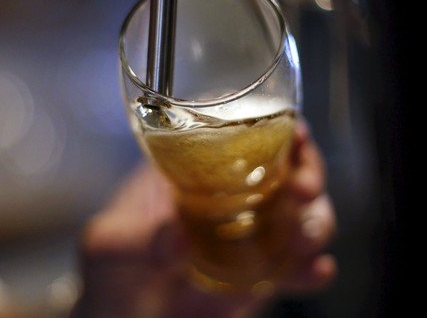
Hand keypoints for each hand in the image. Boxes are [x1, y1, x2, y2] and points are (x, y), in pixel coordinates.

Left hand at [71, 120, 336, 317]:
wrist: (124, 317)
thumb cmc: (111, 272)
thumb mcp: (109, 247)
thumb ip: (138, 239)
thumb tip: (175, 241)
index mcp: (193, 171)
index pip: (239, 135)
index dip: (275, 127)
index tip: (292, 133)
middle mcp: (229, 195)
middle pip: (286, 168)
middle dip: (309, 171)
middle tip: (304, 188)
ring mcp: (249, 233)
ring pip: (301, 213)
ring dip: (316, 219)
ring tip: (305, 240)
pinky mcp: (260, 272)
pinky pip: (294, 265)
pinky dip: (312, 266)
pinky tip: (317, 270)